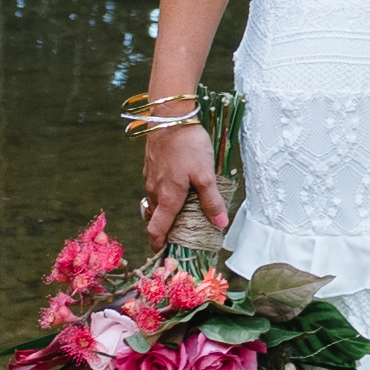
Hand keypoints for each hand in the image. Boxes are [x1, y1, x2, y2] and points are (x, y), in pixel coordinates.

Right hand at [139, 116, 229, 252]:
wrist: (169, 116)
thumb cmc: (188, 146)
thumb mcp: (205, 174)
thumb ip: (211, 200)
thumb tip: (220, 224)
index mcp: (167, 198)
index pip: (156, 229)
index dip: (158, 243)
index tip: (163, 252)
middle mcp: (154, 191)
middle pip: (156, 217)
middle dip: (165, 228)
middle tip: (180, 232)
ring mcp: (150, 177)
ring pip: (155, 201)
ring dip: (165, 209)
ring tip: (182, 209)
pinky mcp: (150, 164)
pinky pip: (155, 186)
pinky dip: (164, 192)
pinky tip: (177, 184)